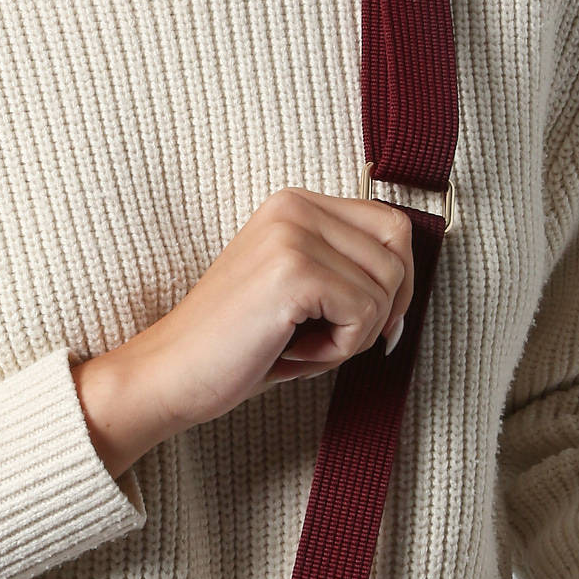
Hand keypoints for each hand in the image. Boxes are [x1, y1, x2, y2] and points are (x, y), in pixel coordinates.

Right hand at [72, 188, 414, 477]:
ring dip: (353, 336)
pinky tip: (290, 353)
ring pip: (386, 289)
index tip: (361, 325)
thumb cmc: (235, 347)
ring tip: (299, 346)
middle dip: (379, 311)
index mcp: (295, 204)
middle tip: (328, 340)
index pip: (393, 226)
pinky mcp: (294, 272)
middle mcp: (294, 206)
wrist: (170, 375)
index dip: (394, 284)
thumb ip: (347, 274)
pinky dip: (338, 350)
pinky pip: (365, 316)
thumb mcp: (300, 295)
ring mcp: (293, 235)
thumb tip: (408, 293)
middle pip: (399, 253)